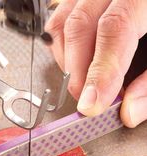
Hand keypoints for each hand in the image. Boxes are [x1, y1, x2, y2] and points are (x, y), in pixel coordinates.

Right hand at [46, 0, 146, 127]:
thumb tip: (130, 110)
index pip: (115, 27)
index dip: (100, 70)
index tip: (91, 104)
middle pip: (80, 25)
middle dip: (78, 72)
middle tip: (86, 99)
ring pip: (63, 23)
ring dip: (68, 62)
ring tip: (83, 82)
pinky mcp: (81, 0)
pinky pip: (59, 21)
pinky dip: (62, 48)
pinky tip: (76, 63)